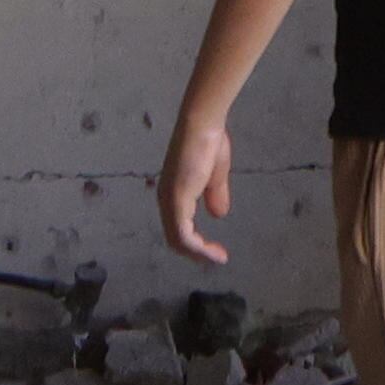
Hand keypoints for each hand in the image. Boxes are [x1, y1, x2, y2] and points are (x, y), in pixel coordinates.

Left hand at [157, 121, 234, 265]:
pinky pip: (184, 235)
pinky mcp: (176, 201)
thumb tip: (218, 214)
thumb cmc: (208, 143)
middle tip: (217, 258)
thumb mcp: (215, 175)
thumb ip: (214, 194)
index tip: (217, 249)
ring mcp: (169, 201)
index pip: (178, 227)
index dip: (196, 243)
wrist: (202, 125)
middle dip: (197, 253)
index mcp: (173, 194)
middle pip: (176, 239)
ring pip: (178, 240)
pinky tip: (213, 251)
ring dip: (199, 254)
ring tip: (218, 258)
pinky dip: (198, 248)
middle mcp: (166, 200)